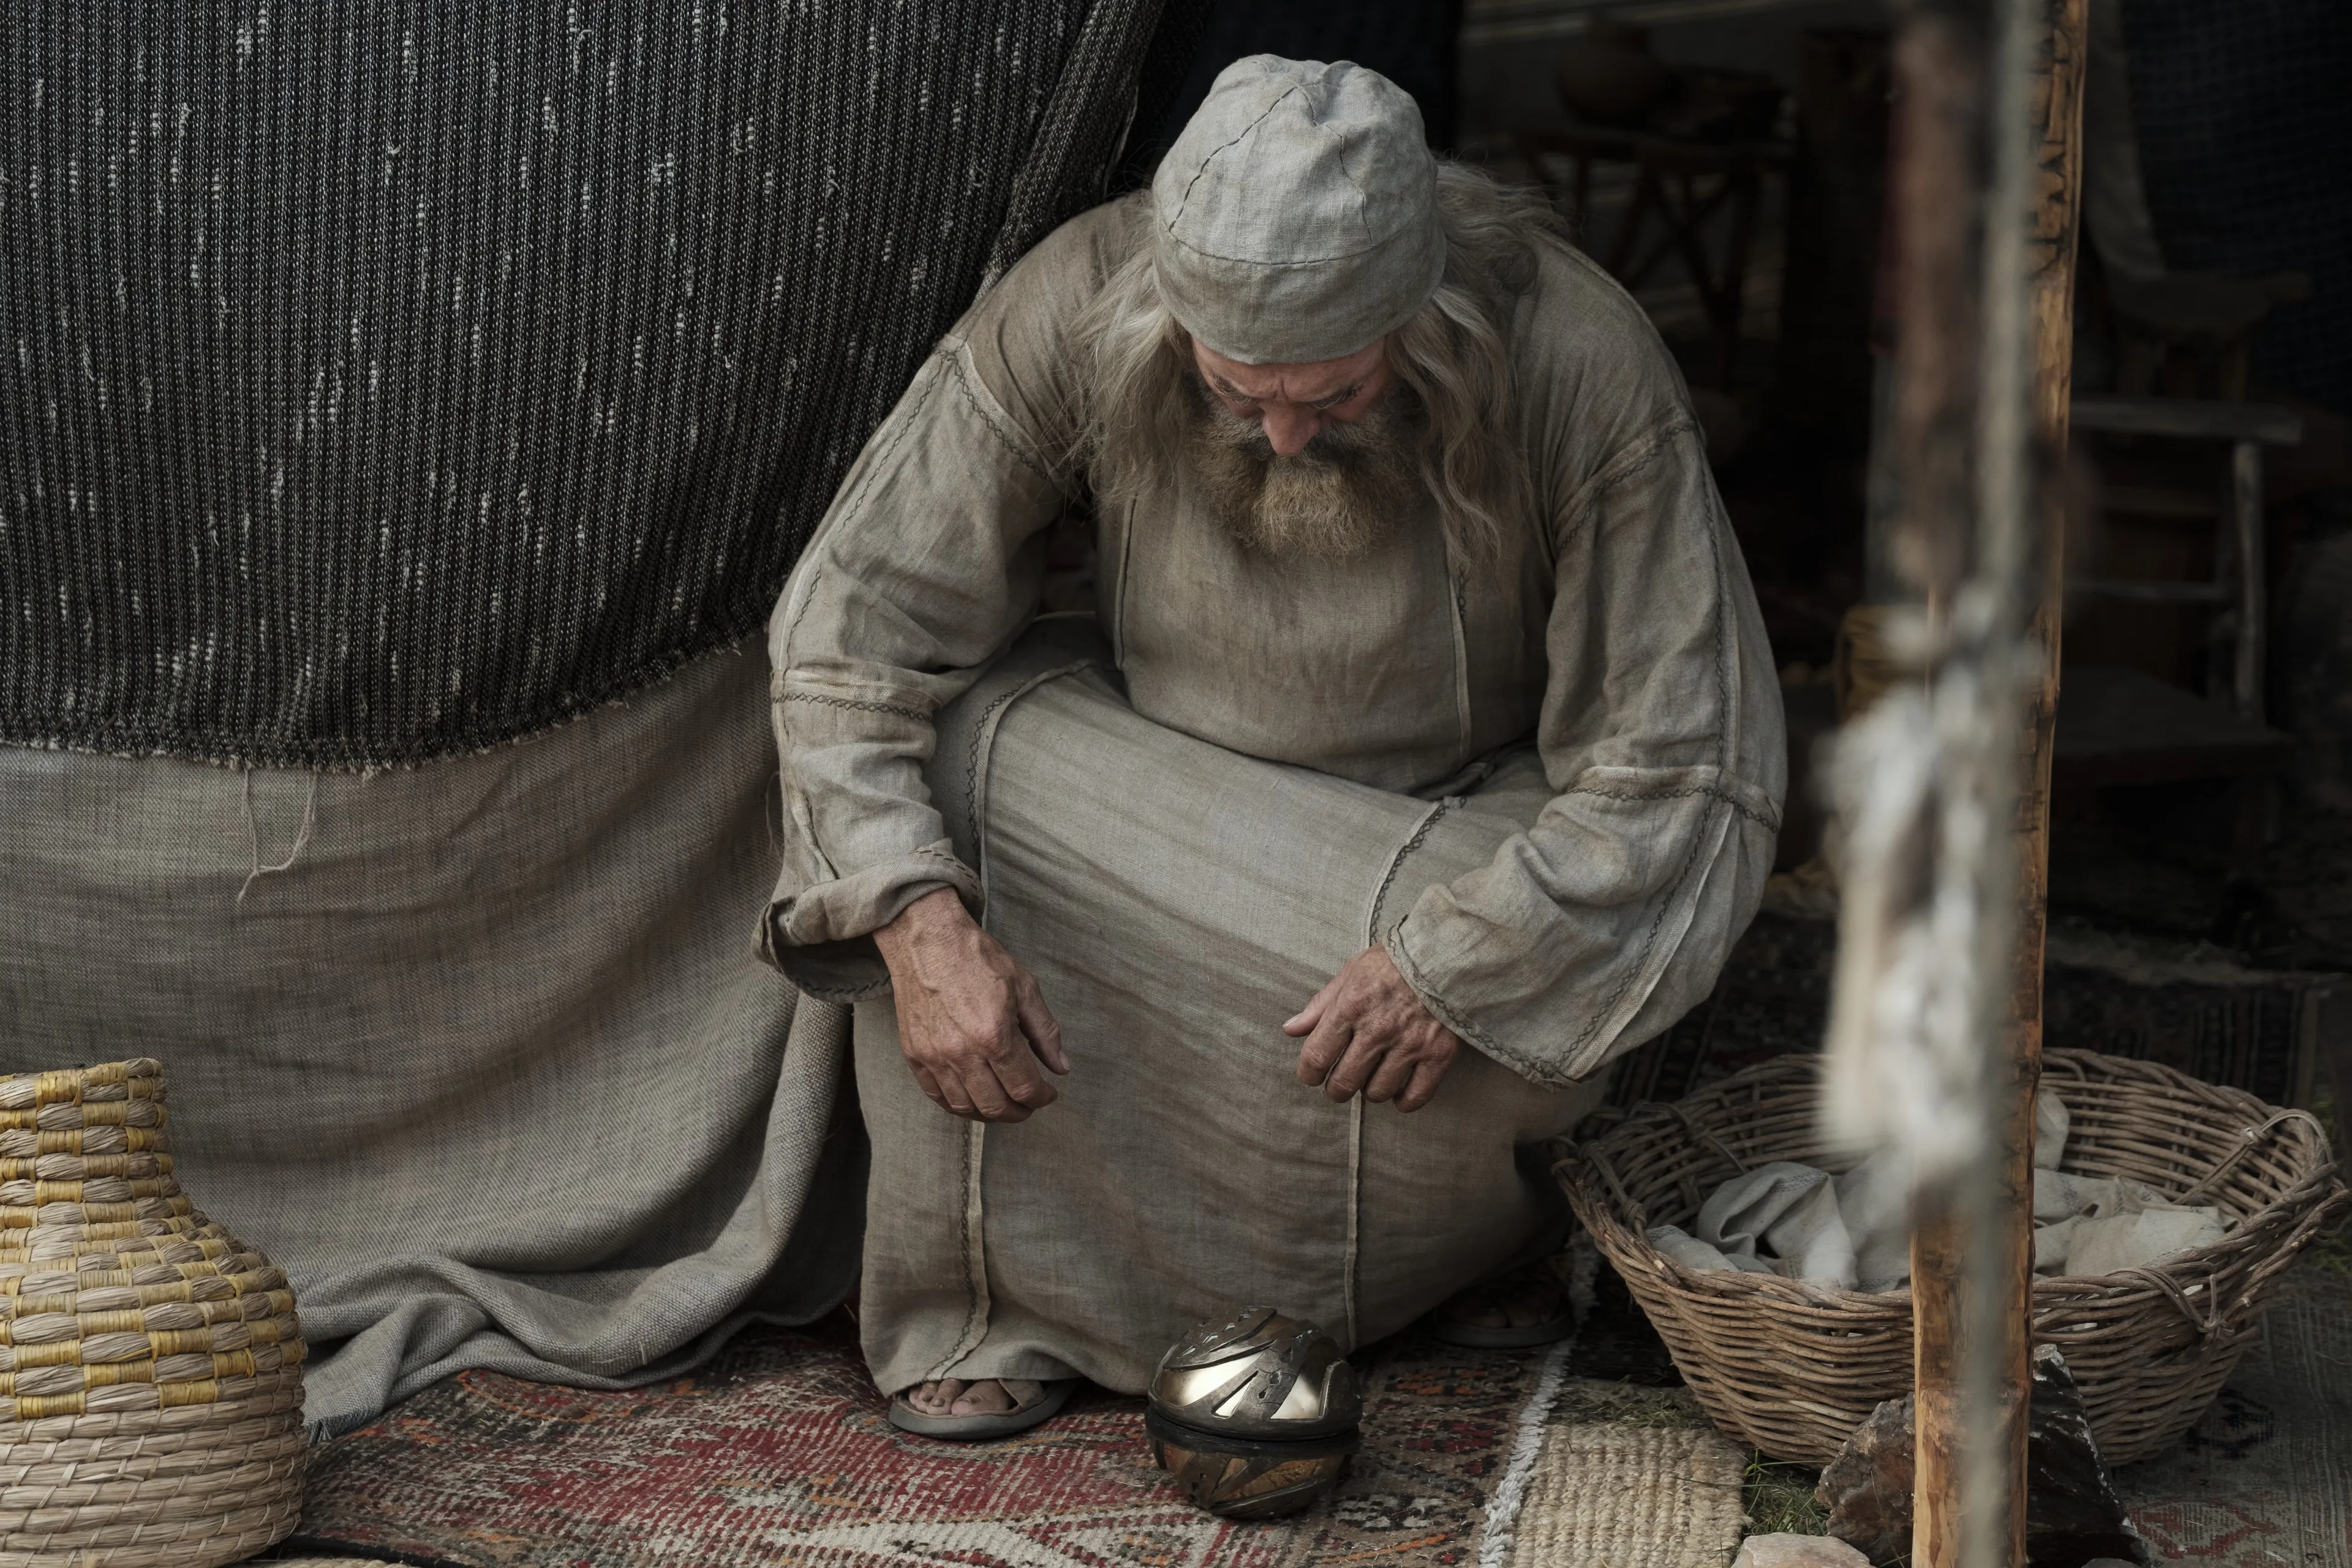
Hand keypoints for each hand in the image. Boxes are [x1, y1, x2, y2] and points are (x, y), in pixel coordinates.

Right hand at [874, 888, 1068, 1121]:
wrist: (927, 941)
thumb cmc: (977, 959)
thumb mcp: (1025, 988)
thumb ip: (1045, 1032)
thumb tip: (1060, 1068)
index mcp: (994, 1035)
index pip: (1024, 1088)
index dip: (1042, 1097)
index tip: (1048, 1093)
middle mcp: (962, 1053)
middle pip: (995, 1106)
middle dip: (1019, 1112)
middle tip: (1029, 1103)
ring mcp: (934, 1057)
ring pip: (965, 1108)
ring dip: (989, 1112)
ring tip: (1003, 1102)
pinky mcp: (914, 1055)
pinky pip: (936, 1096)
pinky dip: (958, 1105)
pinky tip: (973, 1097)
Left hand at [1286, 946, 1461, 1112]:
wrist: (1448, 953)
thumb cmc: (1395, 961)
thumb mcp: (1351, 972)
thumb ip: (1321, 1005)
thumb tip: (1291, 1029)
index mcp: (1351, 1006)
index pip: (1317, 1056)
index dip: (1309, 1074)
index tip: (1312, 1075)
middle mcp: (1378, 1029)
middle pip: (1344, 1082)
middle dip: (1336, 1089)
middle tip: (1340, 1083)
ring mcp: (1409, 1043)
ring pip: (1377, 1092)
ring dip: (1369, 1091)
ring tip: (1372, 1078)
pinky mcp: (1438, 1054)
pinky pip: (1414, 1096)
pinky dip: (1403, 1101)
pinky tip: (1398, 1091)